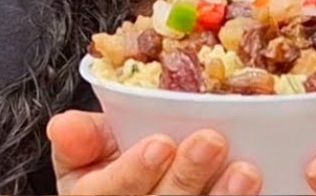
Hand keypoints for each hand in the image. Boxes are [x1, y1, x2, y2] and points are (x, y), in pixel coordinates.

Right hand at [48, 110, 261, 194]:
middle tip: (210, 141)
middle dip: (184, 179)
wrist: (150, 187)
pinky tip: (252, 192)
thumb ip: (79, 139)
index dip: (132, 172)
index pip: (105, 194)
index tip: (161, 143)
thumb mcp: (88, 153)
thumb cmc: (116, 173)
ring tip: (244, 170)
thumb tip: (62, 126)